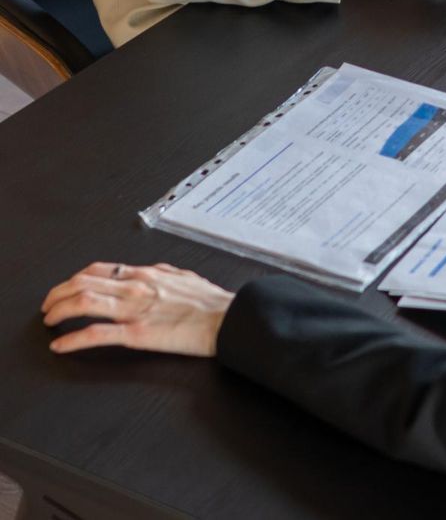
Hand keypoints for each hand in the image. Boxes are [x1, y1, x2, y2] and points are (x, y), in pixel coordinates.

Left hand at [42, 262, 232, 357]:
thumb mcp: (184, 277)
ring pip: (85, 301)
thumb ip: (163, 275)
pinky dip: (73, 339)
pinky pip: (97, 333)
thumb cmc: (211, 302)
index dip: (75, 278)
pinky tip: (61, 346)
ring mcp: (134, 309)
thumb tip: (153, 271)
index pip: (100, 269)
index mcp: (146, 274)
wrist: (227, 318)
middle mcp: (135, 286)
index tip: (65, 288)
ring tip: (48, 321)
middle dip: (58, 293)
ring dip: (59, 310)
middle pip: (84, 281)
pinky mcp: (137, 333)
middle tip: (48, 306)